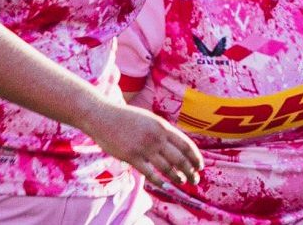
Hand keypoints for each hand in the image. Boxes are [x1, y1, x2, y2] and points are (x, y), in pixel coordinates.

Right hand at [83, 101, 200, 186]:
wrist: (102, 116)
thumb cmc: (127, 118)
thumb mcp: (151, 120)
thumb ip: (163, 132)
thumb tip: (178, 146)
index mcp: (163, 127)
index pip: (186, 145)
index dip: (196, 158)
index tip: (200, 166)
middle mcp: (156, 138)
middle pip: (180, 159)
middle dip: (190, 171)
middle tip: (195, 180)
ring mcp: (144, 148)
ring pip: (167, 168)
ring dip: (177, 177)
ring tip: (182, 182)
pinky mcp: (131, 157)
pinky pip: (149, 173)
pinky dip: (159, 181)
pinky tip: (165, 186)